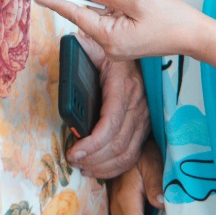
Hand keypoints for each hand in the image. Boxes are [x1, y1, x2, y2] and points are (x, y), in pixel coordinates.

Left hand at [40, 0, 210, 62]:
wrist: (199, 36)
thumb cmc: (172, 21)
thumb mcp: (137, 1)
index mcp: (108, 37)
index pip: (75, 15)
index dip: (57, 2)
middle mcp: (110, 42)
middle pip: (93, 6)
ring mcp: (120, 39)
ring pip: (109, 5)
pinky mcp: (130, 34)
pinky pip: (121, 11)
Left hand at [64, 49, 148, 177]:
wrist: (136, 50)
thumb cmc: (111, 52)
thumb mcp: (98, 46)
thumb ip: (84, 48)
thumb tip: (71, 45)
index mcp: (124, 87)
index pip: (111, 123)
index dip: (92, 143)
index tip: (73, 153)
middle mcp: (138, 105)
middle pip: (118, 144)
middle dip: (93, 158)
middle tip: (72, 162)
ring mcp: (143, 118)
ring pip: (126, 153)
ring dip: (102, 166)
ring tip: (82, 168)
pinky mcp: (144, 127)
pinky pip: (133, 155)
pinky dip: (115, 168)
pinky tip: (97, 169)